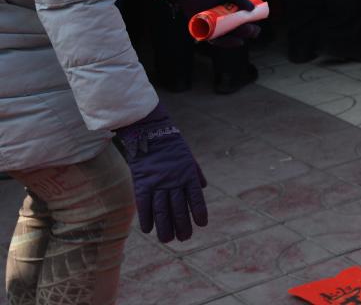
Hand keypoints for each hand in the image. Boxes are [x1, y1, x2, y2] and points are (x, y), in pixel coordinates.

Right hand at [115, 103, 207, 241]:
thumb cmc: (173, 147)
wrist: (151, 135)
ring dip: (165, 227)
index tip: (202, 225)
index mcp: (188, 176)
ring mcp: (158, 184)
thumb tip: (203, 188)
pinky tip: (149, 230)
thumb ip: (196, 174)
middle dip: (182, 226)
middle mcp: (174, 182)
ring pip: (162, 211)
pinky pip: (144, 205)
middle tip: (184, 238)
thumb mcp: (189, 159)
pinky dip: (146, 218)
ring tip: (168, 240)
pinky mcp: (142, 184)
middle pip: (179, 209)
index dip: (199, 212)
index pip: (196, 198)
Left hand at [170, 0, 259, 46]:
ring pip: (229, 37)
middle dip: (249, 32)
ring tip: (247, 31)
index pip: (245, 23)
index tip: (258, 24)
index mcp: (232, 14)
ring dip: (241, 37)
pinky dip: (227, 42)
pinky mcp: (205, 32)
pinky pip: (217, 40)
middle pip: (239, 32)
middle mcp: (224, 23)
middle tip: (252, 29)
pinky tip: (238, 41)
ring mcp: (215, 28)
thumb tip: (253, 9)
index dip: (252, 26)